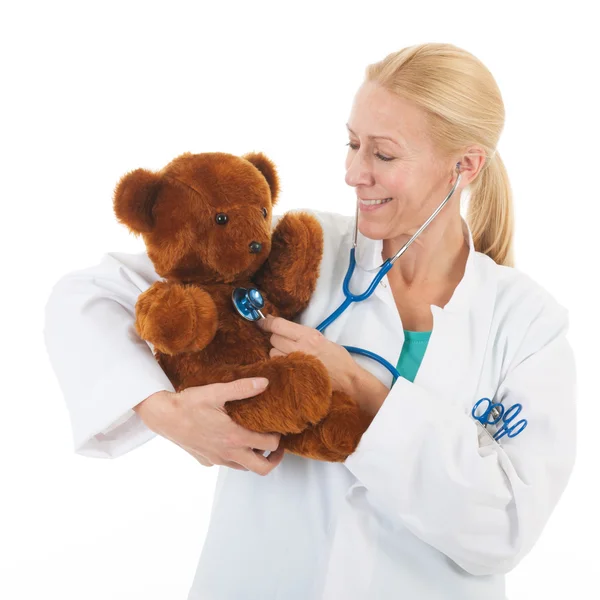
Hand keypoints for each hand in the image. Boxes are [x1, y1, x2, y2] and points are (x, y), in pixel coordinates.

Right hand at [133, 378, 284, 475]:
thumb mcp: (217, 392)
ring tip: (257, 443)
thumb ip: (242, 388)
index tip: (279, 428)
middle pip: (262, 468)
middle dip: (274, 459)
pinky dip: (236, 457)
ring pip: (244, 468)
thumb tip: (264, 383)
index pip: (269, 444)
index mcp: (235, 437)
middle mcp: (228, 453)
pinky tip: (233, 441)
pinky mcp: (206, 461)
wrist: (163, 417)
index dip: (279, 437)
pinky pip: (227, 464)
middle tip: (277, 446)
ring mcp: (217, 459)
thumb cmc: (189, 404)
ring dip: (255, 459)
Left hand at [256, 315, 357, 394]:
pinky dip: (279, 363)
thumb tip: (281, 327)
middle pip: (273, 339)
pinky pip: (277, 365)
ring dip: (277, 352)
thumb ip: (302, 333)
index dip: (267, 322)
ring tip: (289, 355)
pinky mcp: (293, 375)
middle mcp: (300, 348)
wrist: (346, 378)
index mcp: (308, 335)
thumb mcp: (321, 338)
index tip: (261, 320)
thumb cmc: (337, 357)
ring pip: (272, 352)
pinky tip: (288, 364)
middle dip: (276, 338)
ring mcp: (295, 363)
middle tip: (285, 342)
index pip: (279, 325)